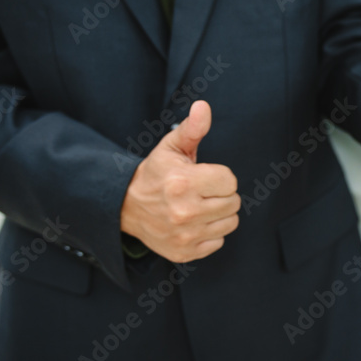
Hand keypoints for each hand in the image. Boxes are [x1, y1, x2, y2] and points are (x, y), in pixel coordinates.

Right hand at [120, 100, 240, 262]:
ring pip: (230, 223)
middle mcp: (184, 212)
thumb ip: (192, 128)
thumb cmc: (157, 173)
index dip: (219, 177)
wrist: (126, 206)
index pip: (230, 181)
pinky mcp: (184, 253)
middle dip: (220, 195)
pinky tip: (193, 223)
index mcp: (183, 183)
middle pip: (234, 203)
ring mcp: (184, 236)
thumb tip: (203, 107)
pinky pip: (218, 242)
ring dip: (219, 214)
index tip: (202, 176)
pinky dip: (210, 233)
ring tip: (198, 206)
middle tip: (200, 192)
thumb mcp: (172, 147)